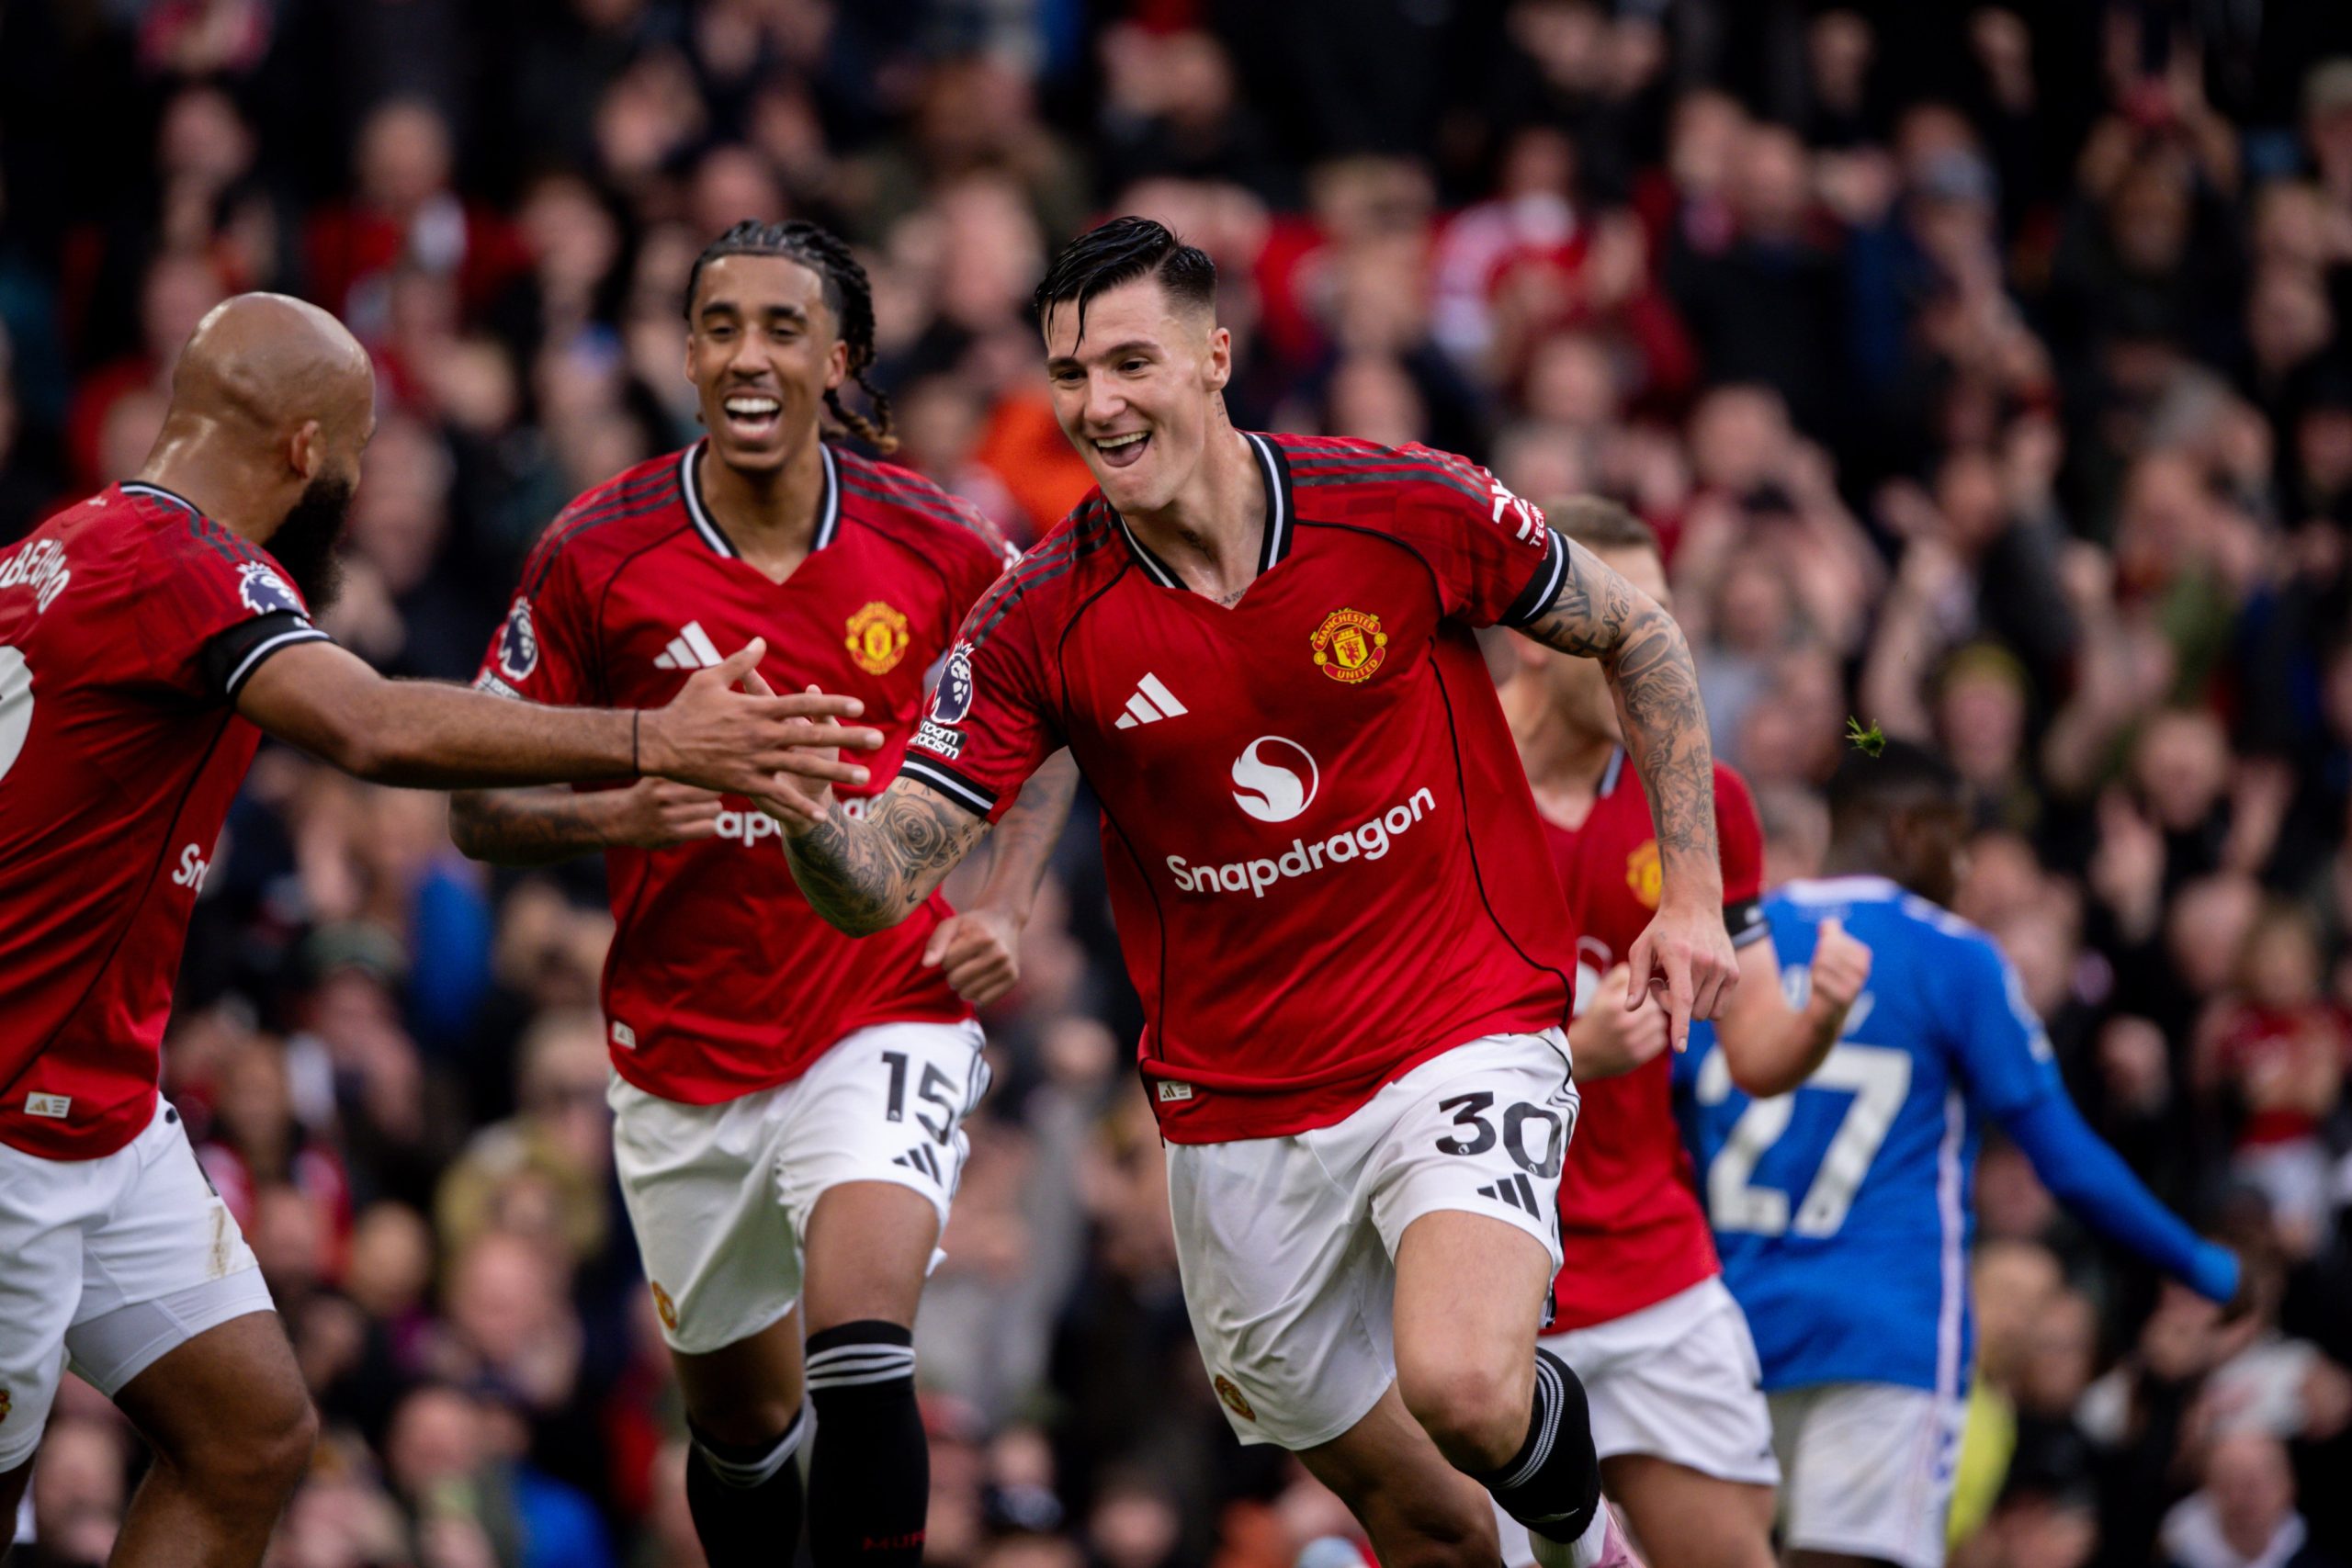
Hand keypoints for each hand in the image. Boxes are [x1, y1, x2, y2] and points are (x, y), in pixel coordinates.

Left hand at [600, 777, 722, 849]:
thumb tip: (719, 815)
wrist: (619, 816)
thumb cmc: (649, 833)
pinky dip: (695, 776)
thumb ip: (692, 833)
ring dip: (709, 790)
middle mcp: (667, 813)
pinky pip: (690, 773)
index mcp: (672, 832)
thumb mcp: (668, 843)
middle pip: (714, 807)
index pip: (711, 826)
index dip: (713, 823)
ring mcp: (662, 793)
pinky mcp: (658, 776)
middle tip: (706, 805)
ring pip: (706, 787)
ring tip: (703, 791)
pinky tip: (693, 778)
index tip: (709, 821)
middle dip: (714, 807)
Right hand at [639, 642, 881, 796]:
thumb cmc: (683, 709)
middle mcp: (762, 735)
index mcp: (757, 709)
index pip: (803, 704)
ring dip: (835, 773)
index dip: (832, 704)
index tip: (859, 704)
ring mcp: (755, 761)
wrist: (659, 745)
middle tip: (877, 740)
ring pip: (803, 768)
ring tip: (864, 778)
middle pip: (813, 736)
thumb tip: (762, 642)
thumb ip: (740, 662)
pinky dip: (799, 806)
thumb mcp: (710, 678)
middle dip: (848, 738)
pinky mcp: (745, 783)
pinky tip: (821, 814)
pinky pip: (777, 796)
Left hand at [925, 906, 1023, 1005]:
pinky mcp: (1013, 980)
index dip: (946, 958)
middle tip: (961, 963)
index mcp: (982, 937)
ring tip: (968, 972)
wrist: (1005, 921)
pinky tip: (978, 981)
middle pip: (956, 980)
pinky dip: (976, 995)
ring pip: (969, 993)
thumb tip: (926, 964)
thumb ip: (936, 943)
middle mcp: (998, 954)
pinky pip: (984, 1000)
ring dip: (962, 986)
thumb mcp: (952, 924)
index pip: (947, 962)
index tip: (955, 950)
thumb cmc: (973, 924)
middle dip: (952, 973)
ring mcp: (1008, 968)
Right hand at [1568, 964, 1671, 1076]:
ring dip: (1653, 1022)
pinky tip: (1641, 1036)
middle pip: (1655, 1007)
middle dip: (1650, 1007)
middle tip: (1641, 1010)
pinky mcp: (1639, 1057)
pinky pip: (1660, 1040)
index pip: (1646, 990)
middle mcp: (1624, 1024)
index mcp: (1613, 1005)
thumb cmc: (1595, 1018)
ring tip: (1640, 1023)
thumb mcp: (1601, 993)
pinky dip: (1654, 1037)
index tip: (1639, 996)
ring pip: (1660, 1023)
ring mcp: (1632, 1042)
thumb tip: (1642, 968)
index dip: (1645, 991)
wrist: (1583, 1053)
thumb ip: (1620, 976)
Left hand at [1627, 900, 1738, 1051]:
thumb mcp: (1640, 949)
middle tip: (1661, 983)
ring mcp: (1724, 968)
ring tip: (1679, 981)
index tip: (1679, 1047)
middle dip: (1672, 1005)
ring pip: (1706, 1013)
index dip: (1680, 1026)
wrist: (1696, 906)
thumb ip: (1635, 980)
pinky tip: (1694, 983)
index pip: (1682, 999)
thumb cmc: (1662, 930)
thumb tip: (1630, 1009)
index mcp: (1681, 957)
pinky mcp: (1734, 973)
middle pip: (1691, 1011)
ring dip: (1690, 1006)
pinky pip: (1720, 1008)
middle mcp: (1707, 963)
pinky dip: (1705, 1004)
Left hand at [1806, 917, 1871, 1017]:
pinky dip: (1813, 985)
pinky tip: (1818, 993)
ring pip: (1821, 963)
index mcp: (1862, 955)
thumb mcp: (1830, 954)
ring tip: (1819, 984)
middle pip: (1825, 949)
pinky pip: (1819, 980)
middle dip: (1817, 961)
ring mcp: (1855, 984)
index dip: (1822, 948)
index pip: (1831, 939)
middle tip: (1820, 974)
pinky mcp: (1844, 998)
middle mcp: (1863, 969)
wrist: (1826, 1012)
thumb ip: (1830, 934)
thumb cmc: (1828, 979)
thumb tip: (1830, 922)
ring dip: (1814, 973)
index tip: (1826, 961)